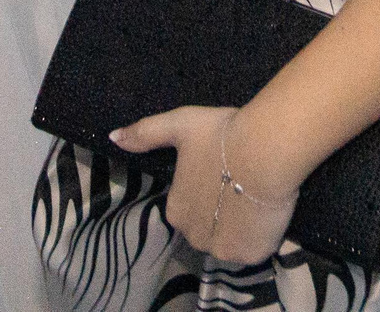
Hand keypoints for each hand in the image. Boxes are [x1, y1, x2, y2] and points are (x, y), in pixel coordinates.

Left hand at [111, 105, 296, 267]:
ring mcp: (224, 249)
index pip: (189, 208)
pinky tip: (266, 213)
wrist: (265, 152)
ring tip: (256, 198)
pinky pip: (255, 249)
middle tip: (240, 185)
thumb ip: (146, 133)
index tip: (222, 174)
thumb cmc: (221, 136)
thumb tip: (113, 137)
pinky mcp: (252, 255)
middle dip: (221, 214)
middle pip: (209, 229)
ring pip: (232, 241)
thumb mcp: (180, 125)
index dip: (207, 192)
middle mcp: (194, 236)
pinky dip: (261, 236)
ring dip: (241, 228)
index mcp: (176, 210)